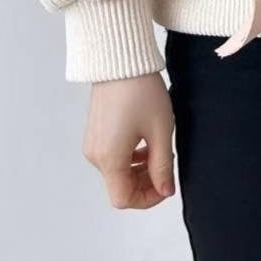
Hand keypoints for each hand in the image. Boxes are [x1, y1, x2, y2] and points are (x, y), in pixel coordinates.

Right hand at [83, 73, 175, 208]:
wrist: (120, 61)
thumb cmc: (141, 92)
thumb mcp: (161, 132)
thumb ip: (163, 167)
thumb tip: (166, 191)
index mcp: (110, 159)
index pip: (124, 199)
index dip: (148, 199)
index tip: (166, 184)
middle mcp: (96, 155)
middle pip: (120, 186)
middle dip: (147, 182)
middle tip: (168, 163)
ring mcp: (93, 144)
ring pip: (118, 172)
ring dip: (140, 169)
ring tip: (159, 147)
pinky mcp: (95, 133)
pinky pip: (113, 157)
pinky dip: (131, 157)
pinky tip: (146, 140)